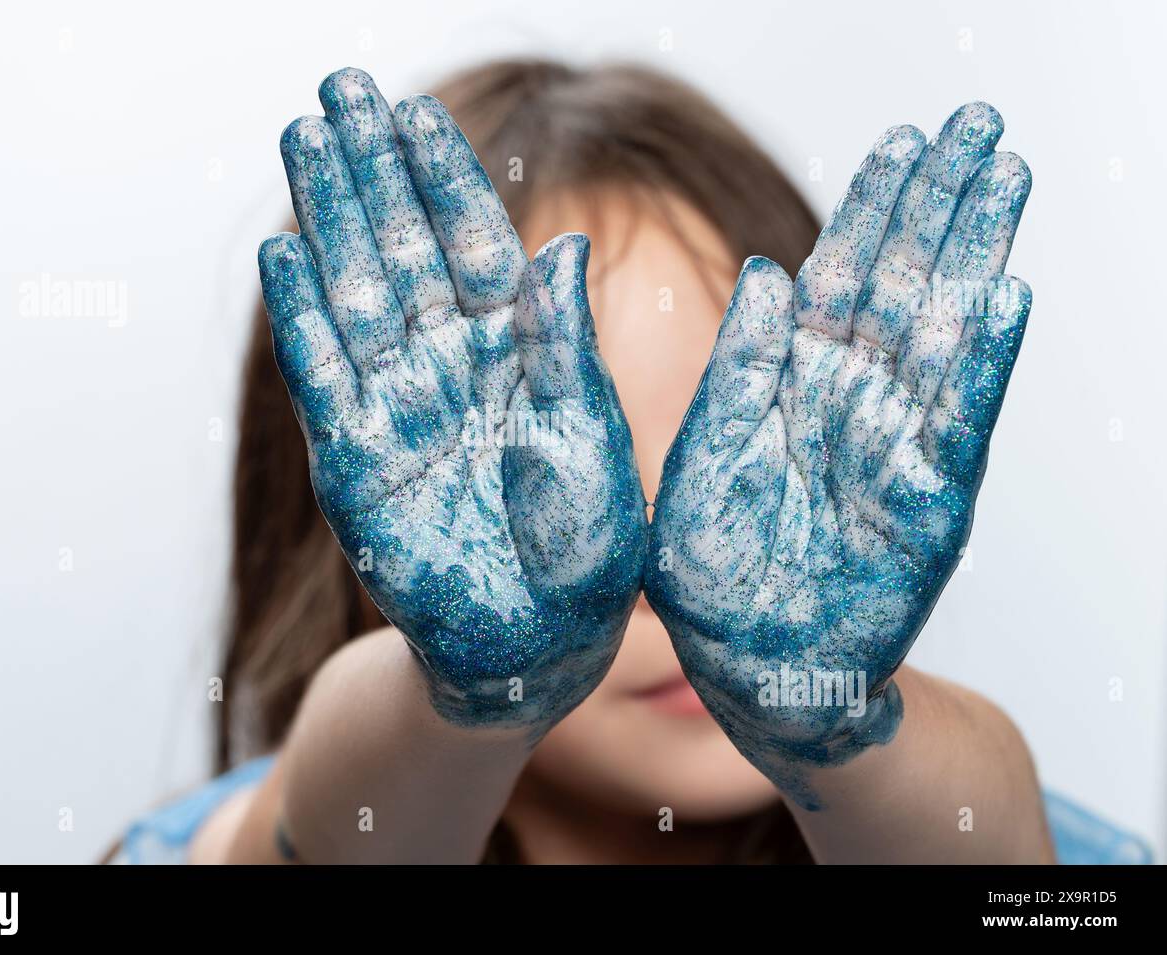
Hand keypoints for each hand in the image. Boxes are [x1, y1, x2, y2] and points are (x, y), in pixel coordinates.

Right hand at [258, 69, 646, 736]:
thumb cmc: (587, 547)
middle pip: (402, 249)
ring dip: (328, 218)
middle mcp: (451, 365)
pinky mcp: (354, 460)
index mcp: (518, 350)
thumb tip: (563, 248)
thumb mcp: (592, 439)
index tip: (413, 110)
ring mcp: (398, 406)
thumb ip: (566, 347)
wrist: (536, 644)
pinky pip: (324, 376)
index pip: (472, 244)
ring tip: (299, 141)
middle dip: (370, 172)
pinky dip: (301, 318)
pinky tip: (283, 252)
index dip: (442, 177)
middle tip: (336, 92)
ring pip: (355, 293)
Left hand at [645, 103, 1031, 803]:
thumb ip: (736, 372)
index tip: (905, 143)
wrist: (751, 673)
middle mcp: (849, 405)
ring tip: (1004, 182)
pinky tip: (1002, 298)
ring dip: (972, 258)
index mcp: (788, 386)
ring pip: (938, 335)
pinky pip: (955, 423)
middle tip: (980, 128)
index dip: (872, 210)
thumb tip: (768, 273)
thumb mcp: (702, 462)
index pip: (837, 278)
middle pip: (900, 286)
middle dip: (938, 207)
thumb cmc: (714, 578)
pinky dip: (978, 364)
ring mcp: (893, 448)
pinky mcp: (927, 504)